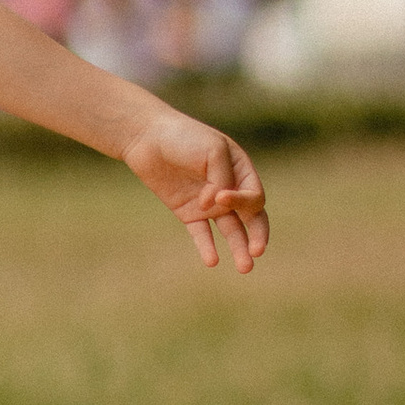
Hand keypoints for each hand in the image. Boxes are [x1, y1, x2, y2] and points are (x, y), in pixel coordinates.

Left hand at [123, 108, 268, 273]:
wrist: (146, 136)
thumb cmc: (183, 136)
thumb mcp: (212, 150)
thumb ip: (221, 179)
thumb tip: (212, 209)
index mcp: (241, 170)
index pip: (253, 196)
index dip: (242, 202)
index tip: (219, 196)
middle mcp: (229, 188)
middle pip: (252, 217)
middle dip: (258, 235)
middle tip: (257, 252)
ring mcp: (208, 202)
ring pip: (230, 230)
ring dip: (238, 248)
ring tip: (245, 268)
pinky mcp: (187, 212)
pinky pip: (201, 234)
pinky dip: (207, 246)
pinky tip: (212, 260)